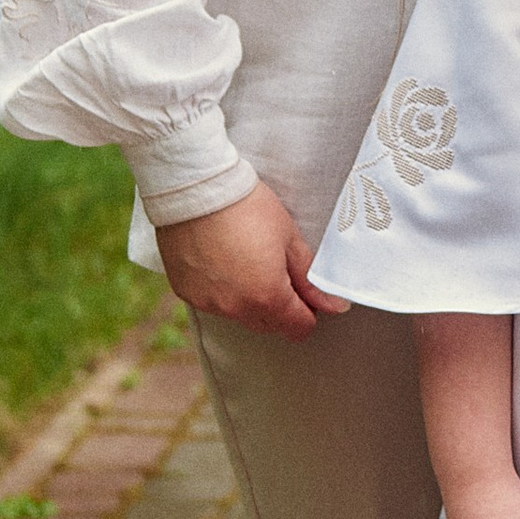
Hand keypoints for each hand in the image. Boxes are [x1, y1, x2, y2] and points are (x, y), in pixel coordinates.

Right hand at [155, 183, 348, 338]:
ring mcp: (208, 302)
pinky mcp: (185, 292)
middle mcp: (236, 308)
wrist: (196, 189)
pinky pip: (212, 302)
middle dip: (279, 306)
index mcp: (267, 297)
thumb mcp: (289, 238)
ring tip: (246, 259)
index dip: (308, 312)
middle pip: (269, 324)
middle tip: (276, 269)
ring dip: (248, 299)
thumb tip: (334, 305)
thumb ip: (310, 279)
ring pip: (239, 314)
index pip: (298, 328)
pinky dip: (220, 289)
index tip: (305, 294)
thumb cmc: (246, 207)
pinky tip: (221, 261)